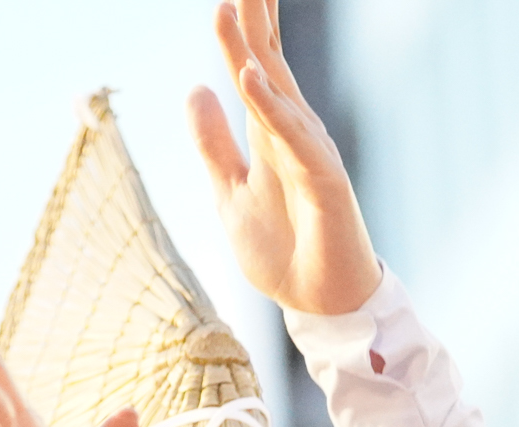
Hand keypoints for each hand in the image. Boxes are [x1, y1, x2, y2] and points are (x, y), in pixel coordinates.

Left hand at [189, 0, 381, 319]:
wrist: (320, 304)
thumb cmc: (284, 252)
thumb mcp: (229, 192)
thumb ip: (213, 144)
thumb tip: (196, 89)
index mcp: (270, 133)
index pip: (257, 65)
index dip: (245, 25)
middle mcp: (294, 133)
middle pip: (268, 62)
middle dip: (252, 17)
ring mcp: (310, 152)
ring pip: (276, 89)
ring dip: (251, 47)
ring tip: (233, 4)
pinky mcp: (323, 180)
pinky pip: (292, 136)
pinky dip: (269, 105)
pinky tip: (249, 75)